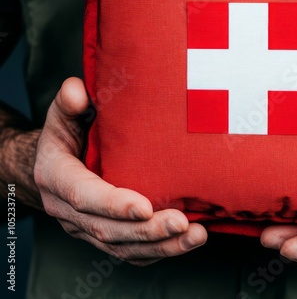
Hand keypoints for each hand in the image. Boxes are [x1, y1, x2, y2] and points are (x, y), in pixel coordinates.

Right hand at [34, 77, 206, 265]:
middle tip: (181, 223)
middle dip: (146, 230)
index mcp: (57, 178)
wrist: (56, 163)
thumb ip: (70, 103)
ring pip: (123, 247)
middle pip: (108, 230)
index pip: (83, 196)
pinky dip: (160, 252)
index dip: (112, 204)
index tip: (145, 207)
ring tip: (195, 237)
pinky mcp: (106, 235)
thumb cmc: (67, 133)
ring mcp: (87, 228)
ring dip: (160, 246)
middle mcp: (69, 211)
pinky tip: (187, 242)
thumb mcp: (63, 114)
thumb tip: (77, 90)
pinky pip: (131, 252)